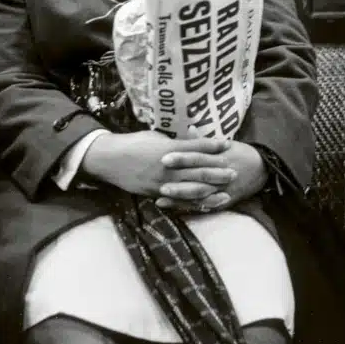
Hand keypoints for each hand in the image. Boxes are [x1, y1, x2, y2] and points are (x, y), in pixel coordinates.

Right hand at [81, 130, 233, 196]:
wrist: (110, 159)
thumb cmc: (132, 143)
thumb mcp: (154, 138)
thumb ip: (172, 142)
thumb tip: (188, 142)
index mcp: (168, 149)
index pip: (195, 147)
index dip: (213, 146)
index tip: (228, 145)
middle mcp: (167, 167)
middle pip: (198, 170)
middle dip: (217, 171)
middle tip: (234, 171)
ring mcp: (162, 182)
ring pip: (191, 188)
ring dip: (211, 190)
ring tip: (227, 191)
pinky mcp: (156, 193)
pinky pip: (178, 201)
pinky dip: (194, 204)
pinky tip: (206, 205)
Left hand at [156, 140, 265, 213]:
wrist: (263, 169)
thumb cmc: (240, 153)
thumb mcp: (225, 144)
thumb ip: (205, 141)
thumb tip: (190, 128)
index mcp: (219, 157)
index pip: (198, 157)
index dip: (182, 158)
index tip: (164, 158)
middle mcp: (221, 175)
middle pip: (197, 179)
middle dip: (179, 183)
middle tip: (159, 184)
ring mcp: (223, 190)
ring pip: (200, 196)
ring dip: (181, 199)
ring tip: (161, 199)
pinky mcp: (225, 201)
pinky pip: (206, 207)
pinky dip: (191, 209)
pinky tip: (175, 210)